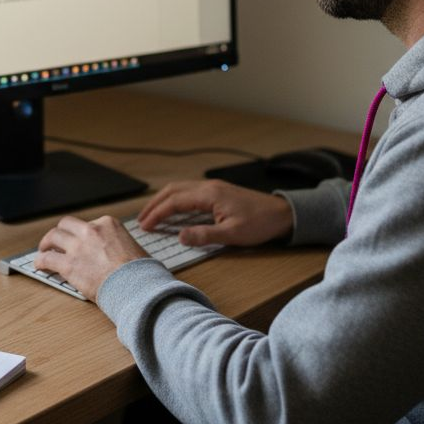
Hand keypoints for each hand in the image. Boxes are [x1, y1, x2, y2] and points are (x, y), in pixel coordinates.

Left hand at [34, 215, 148, 300]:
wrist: (136, 286)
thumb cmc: (139, 272)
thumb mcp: (133, 246)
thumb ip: (117, 243)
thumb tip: (115, 252)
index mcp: (107, 224)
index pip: (88, 224)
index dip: (81, 234)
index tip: (79, 241)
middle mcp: (91, 231)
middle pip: (67, 225)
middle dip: (60, 232)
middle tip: (56, 240)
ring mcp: (78, 247)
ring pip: (53, 237)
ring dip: (46, 243)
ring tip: (43, 250)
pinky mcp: (69, 264)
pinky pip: (47, 258)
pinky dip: (40, 260)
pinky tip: (39, 264)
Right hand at [138, 179, 293, 246]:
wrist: (282, 214)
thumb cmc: (260, 224)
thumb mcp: (232, 235)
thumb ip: (204, 235)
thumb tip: (180, 237)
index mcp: (209, 195)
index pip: (174, 202)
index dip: (157, 214)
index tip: (145, 226)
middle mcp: (208, 187)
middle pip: (172, 190)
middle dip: (154, 205)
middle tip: (141, 220)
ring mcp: (212, 187)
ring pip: (179, 188)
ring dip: (163, 200)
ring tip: (152, 215)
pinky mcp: (217, 191)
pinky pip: (188, 191)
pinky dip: (174, 199)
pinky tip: (173, 209)